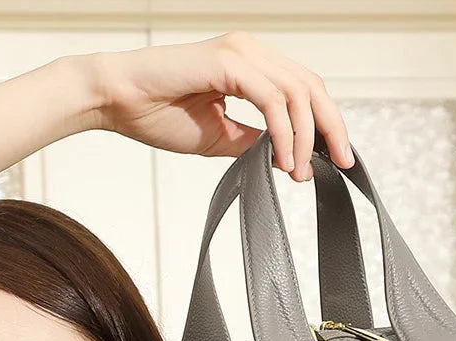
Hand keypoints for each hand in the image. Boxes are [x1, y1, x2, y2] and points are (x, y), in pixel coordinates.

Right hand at [86, 32, 353, 179]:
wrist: (116, 101)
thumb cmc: (157, 115)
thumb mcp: (218, 137)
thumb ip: (252, 141)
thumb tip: (281, 157)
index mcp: (251, 65)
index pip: (303, 90)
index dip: (325, 123)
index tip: (334, 158)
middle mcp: (251, 52)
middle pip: (311, 87)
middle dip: (331, 127)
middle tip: (339, 163)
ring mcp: (241, 52)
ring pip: (296, 93)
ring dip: (304, 137)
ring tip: (299, 172)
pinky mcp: (228, 62)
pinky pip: (271, 100)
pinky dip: (283, 132)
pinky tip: (282, 159)